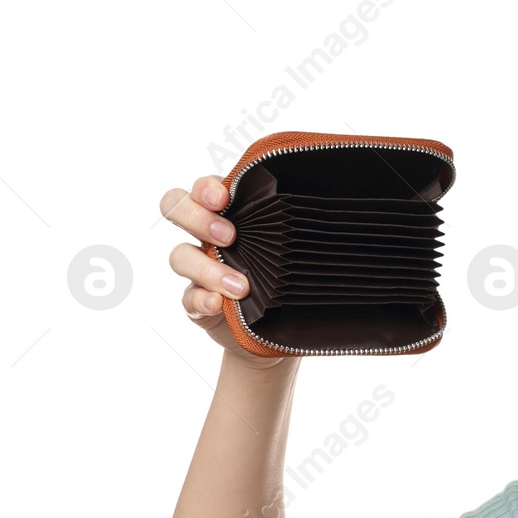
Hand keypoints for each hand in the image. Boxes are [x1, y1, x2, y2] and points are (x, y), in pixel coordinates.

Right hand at [159, 174, 287, 368]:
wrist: (281, 330)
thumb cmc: (290, 277)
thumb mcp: (296, 248)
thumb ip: (299, 225)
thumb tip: (341, 201)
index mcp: (229, 213)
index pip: (202, 188)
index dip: (205, 187)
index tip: (225, 197)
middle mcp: (207, 236)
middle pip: (176, 207)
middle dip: (197, 217)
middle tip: (229, 236)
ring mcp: (199, 269)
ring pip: (180, 256)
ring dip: (207, 268)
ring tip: (240, 286)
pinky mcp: (197, 302)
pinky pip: (187, 298)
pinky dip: (201, 300)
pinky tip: (218, 304)